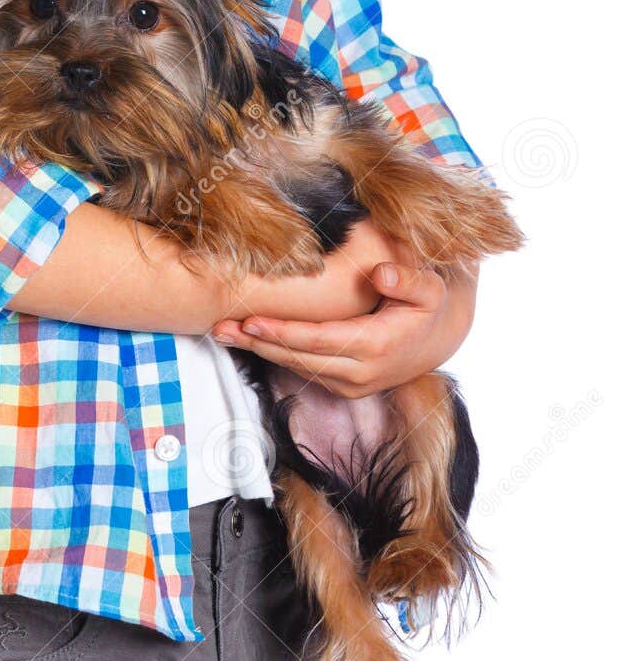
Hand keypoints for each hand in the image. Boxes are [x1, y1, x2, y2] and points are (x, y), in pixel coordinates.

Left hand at [212, 246, 478, 398]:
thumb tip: (382, 273)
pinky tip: (250, 340)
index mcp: (377, 346)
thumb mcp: (430, 287)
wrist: (440, 337)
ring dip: (259, 352)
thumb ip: (407, 278)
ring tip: (223, 334)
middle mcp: (361, 373)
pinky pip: (303, 371)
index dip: (283, 333)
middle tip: (220, 329)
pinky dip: (275, 356)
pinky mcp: (345, 387)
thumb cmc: (429, 304)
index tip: (251, 321)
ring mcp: (352, 385)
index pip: (319, 341)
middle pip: (299, 359)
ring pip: (296, 368)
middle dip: (257, 345)